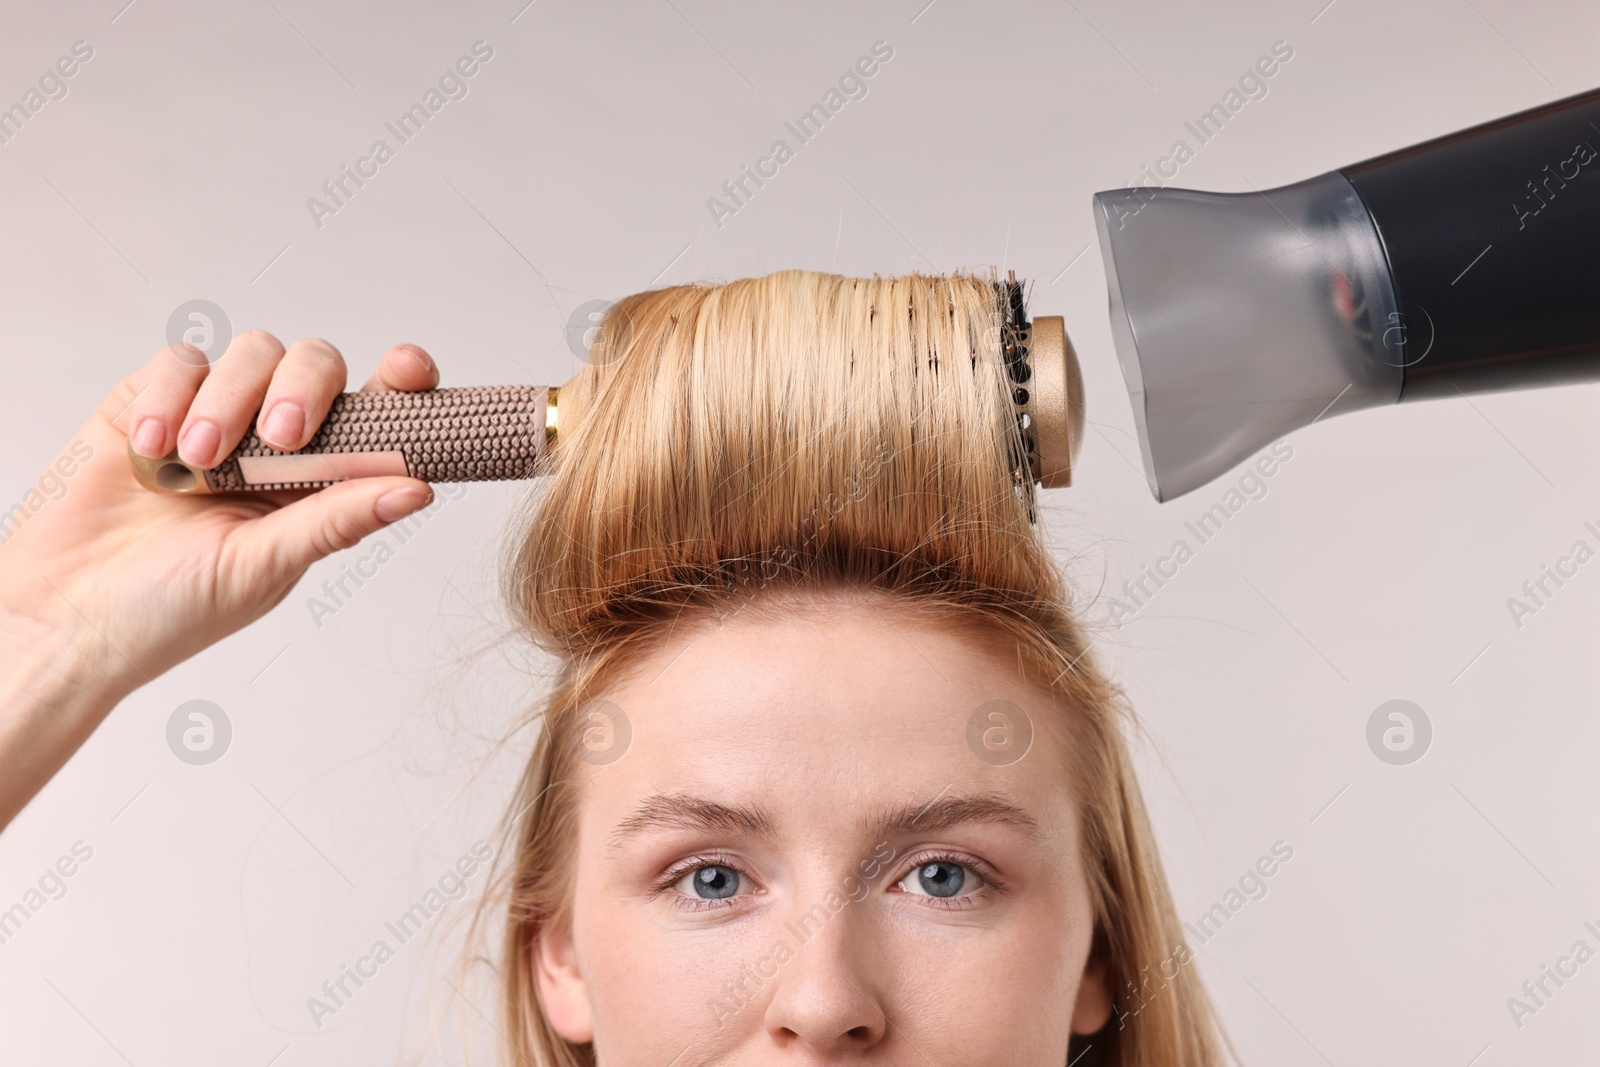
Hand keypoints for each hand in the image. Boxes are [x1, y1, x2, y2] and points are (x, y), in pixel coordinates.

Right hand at [0, 332, 439, 827]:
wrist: (66, 617)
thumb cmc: (170, 610)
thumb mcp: (264, 567)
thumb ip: (337, 519)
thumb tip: (419, 488)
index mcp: (319, 481)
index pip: (376, 414)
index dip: (401, 382)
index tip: (410, 368)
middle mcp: (274, 441)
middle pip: (318, 365)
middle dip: (307, 389)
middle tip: (283, 438)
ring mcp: (214, 414)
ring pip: (255, 352)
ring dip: (232, 402)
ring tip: (197, 464)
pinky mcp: (150, 400)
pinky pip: (181, 362)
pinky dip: (171, 398)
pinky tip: (152, 453)